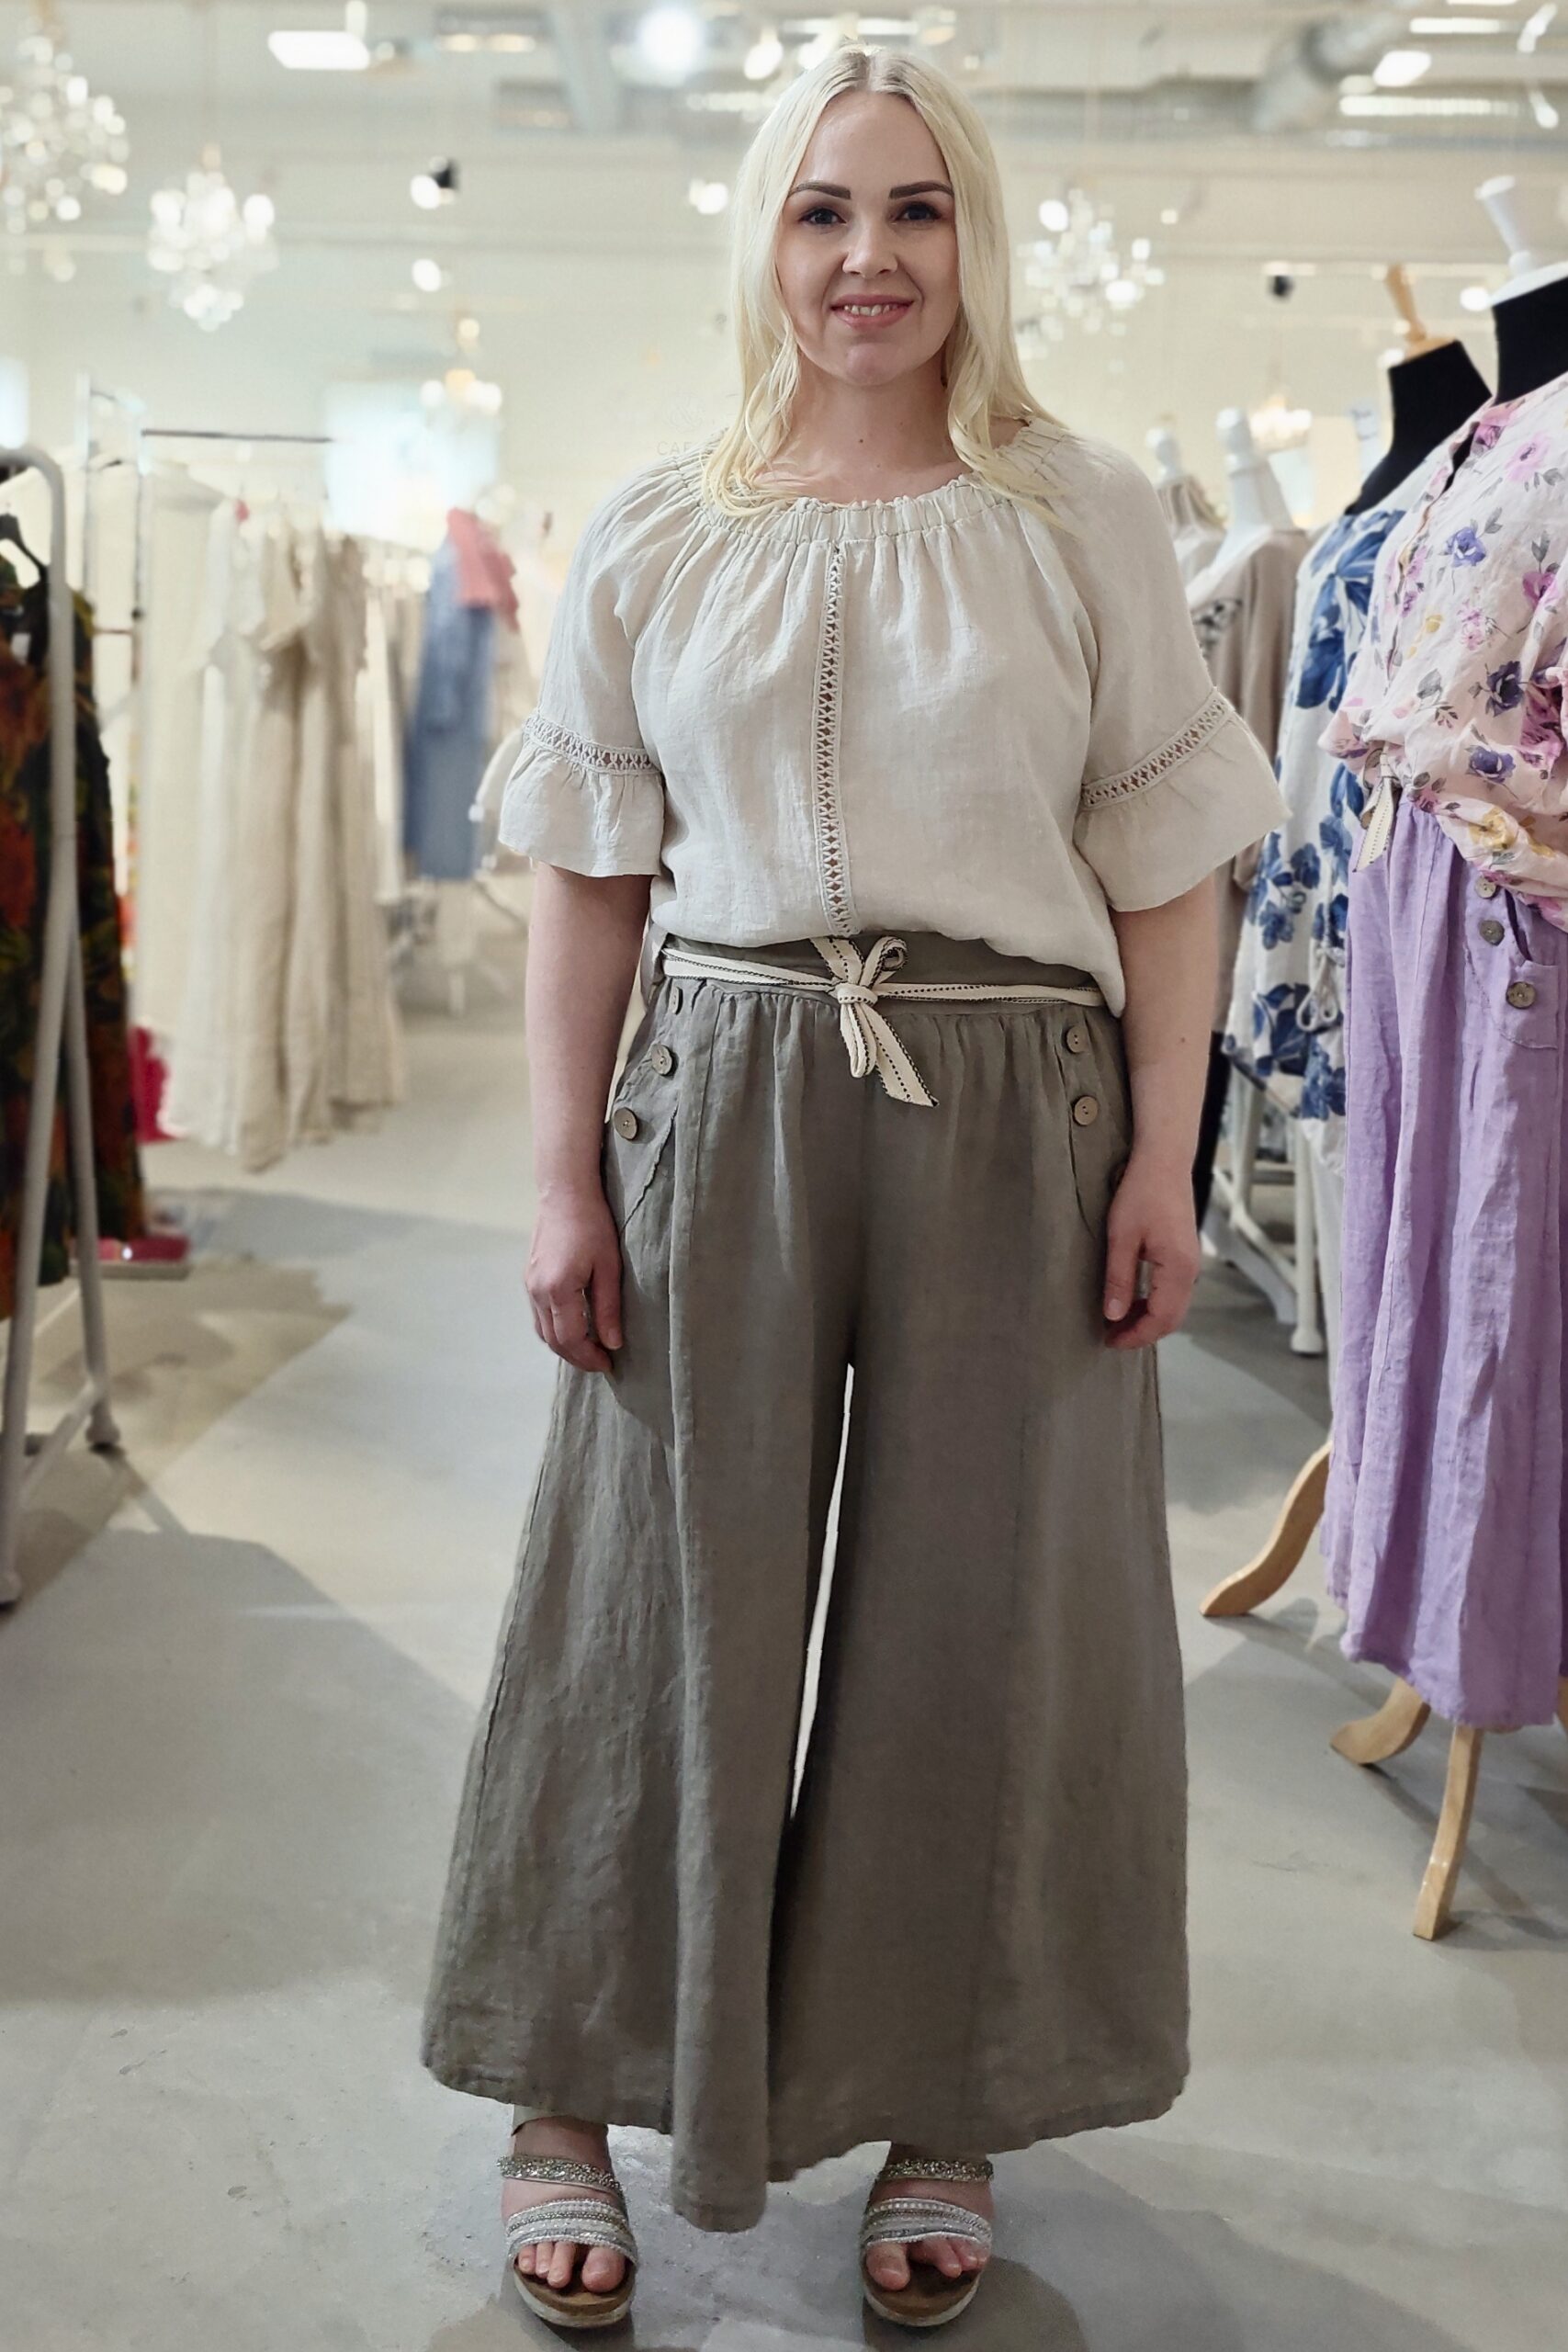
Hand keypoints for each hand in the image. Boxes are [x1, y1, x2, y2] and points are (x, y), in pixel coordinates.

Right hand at [526, 1186, 623, 1370]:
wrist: (565, 1194)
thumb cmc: (592, 1225)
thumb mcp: (609, 1267)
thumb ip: (608, 1308)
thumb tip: (613, 1343)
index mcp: (558, 1289)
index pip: (570, 1339)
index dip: (589, 1357)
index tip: (609, 1363)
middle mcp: (537, 1291)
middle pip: (553, 1341)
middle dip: (577, 1357)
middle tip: (602, 1362)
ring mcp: (529, 1285)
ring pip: (542, 1331)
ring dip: (564, 1346)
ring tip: (589, 1349)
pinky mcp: (529, 1278)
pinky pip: (538, 1316)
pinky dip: (554, 1330)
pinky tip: (573, 1328)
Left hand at [1102, 1149, 1199, 1350]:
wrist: (1164, 1161)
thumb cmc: (1141, 1192)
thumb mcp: (1121, 1237)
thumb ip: (1119, 1279)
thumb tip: (1113, 1315)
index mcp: (1178, 1268)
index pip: (1160, 1319)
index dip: (1135, 1335)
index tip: (1110, 1341)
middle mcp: (1190, 1270)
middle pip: (1172, 1318)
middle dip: (1143, 1333)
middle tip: (1111, 1337)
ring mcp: (1190, 1262)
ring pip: (1174, 1307)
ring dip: (1148, 1319)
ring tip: (1117, 1322)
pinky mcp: (1185, 1255)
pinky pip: (1174, 1292)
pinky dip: (1155, 1304)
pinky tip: (1133, 1300)